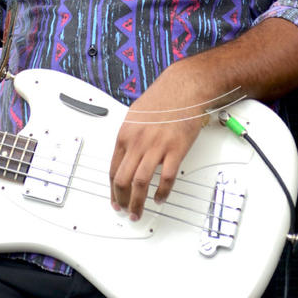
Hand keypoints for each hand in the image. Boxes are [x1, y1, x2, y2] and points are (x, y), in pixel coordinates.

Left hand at [109, 62, 205, 220]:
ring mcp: (156, 146)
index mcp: (125, 134)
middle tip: (125, 211)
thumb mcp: (135, 114)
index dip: (112, 190)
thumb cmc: (163, 97)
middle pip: (123, 180)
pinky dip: (162, 192)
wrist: (185, 86)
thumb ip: (129, 136)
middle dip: (121, 201)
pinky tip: (160, 198)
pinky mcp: (175, 149)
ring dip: (137, 202)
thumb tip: (126, 155)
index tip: (114, 200)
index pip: (113, 169)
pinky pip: (166, 178)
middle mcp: (138, 142)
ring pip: (141, 183)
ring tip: (138, 212)